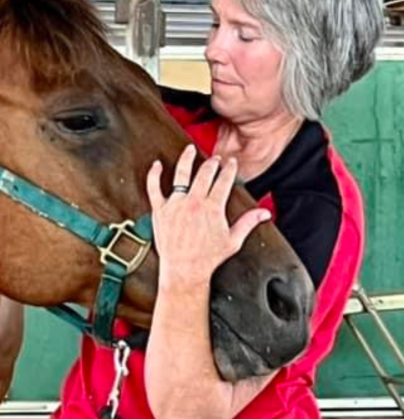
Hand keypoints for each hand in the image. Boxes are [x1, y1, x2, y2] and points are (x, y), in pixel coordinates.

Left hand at [146, 144, 271, 288]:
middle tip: (216, 159)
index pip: (224, 180)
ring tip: (190, 149)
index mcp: (213, 207)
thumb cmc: (208, 258)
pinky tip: (156, 164)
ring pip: (180, 174)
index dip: (229, 169)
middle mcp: (194, 202)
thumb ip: (248, 222)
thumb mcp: (233, 240)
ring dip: (186, 159)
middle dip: (212, 163)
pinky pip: (154, 187)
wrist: (184, 269)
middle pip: (205, 174)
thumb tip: (265, 213)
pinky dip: (154, 174)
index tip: (231, 163)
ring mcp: (175, 204)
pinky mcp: (159, 210)